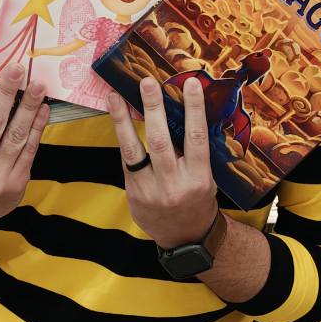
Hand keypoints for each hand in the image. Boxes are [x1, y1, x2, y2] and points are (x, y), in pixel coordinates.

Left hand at [108, 76, 218, 249]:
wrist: (185, 238)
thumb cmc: (198, 199)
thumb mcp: (205, 177)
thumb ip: (192, 151)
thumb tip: (179, 112)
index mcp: (198, 178)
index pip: (196, 137)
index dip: (194, 109)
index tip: (191, 84)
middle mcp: (173, 184)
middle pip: (160, 141)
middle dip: (152, 109)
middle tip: (147, 82)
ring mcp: (150, 191)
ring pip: (134, 150)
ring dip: (123, 120)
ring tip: (115, 95)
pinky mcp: (134, 194)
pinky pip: (127, 161)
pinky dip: (123, 138)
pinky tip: (117, 118)